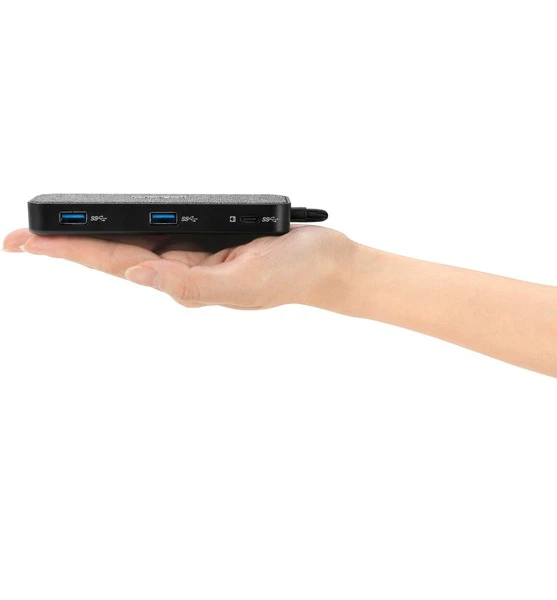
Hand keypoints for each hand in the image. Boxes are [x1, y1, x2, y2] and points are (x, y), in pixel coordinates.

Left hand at [3, 227, 352, 308]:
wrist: (326, 263)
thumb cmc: (292, 275)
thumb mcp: (243, 283)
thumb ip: (190, 285)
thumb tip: (137, 275)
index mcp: (184, 279)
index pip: (115, 262)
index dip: (68, 251)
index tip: (25, 243)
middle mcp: (183, 268)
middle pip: (114, 250)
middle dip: (67, 244)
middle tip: (21, 237)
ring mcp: (196, 254)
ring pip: (136, 239)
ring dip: (94, 234)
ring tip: (57, 230)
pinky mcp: (211, 239)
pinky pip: (165, 229)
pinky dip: (134, 223)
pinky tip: (117, 224)